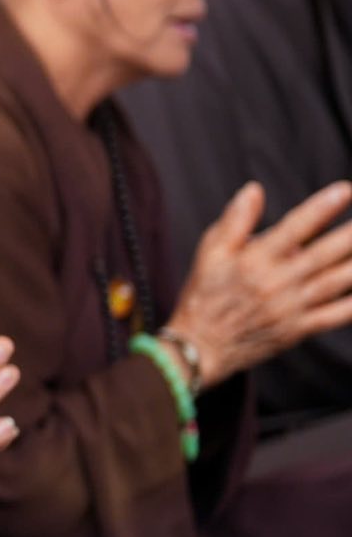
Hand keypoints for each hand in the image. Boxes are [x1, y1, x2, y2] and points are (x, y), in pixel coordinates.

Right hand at [169, 181, 351, 389]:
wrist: (200, 346)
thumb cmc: (204, 294)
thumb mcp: (209, 252)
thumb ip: (234, 220)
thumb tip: (254, 190)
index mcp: (254, 260)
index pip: (294, 228)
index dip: (321, 208)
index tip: (345, 190)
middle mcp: (276, 282)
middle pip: (325, 254)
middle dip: (351, 236)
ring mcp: (291, 307)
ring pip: (337, 282)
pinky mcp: (299, 329)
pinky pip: (337, 315)